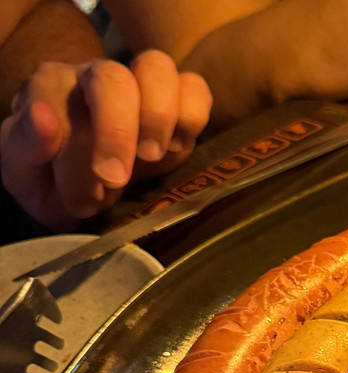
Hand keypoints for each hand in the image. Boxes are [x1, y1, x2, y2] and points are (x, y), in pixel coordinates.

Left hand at [0, 50, 211, 230]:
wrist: (90, 190)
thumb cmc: (54, 182)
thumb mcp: (24, 175)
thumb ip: (24, 146)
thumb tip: (44, 118)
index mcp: (51, 88)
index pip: (59, 99)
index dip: (71, 151)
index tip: (82, 200)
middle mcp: (95, 75)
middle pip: (112, 79)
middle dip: (117, 133)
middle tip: (116, 179)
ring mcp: (140, 83)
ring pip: (157, 68)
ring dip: (158, 118)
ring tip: (152, 158)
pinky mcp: (179, 101)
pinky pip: (195, 88)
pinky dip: (192, 115)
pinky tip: (177, 148)